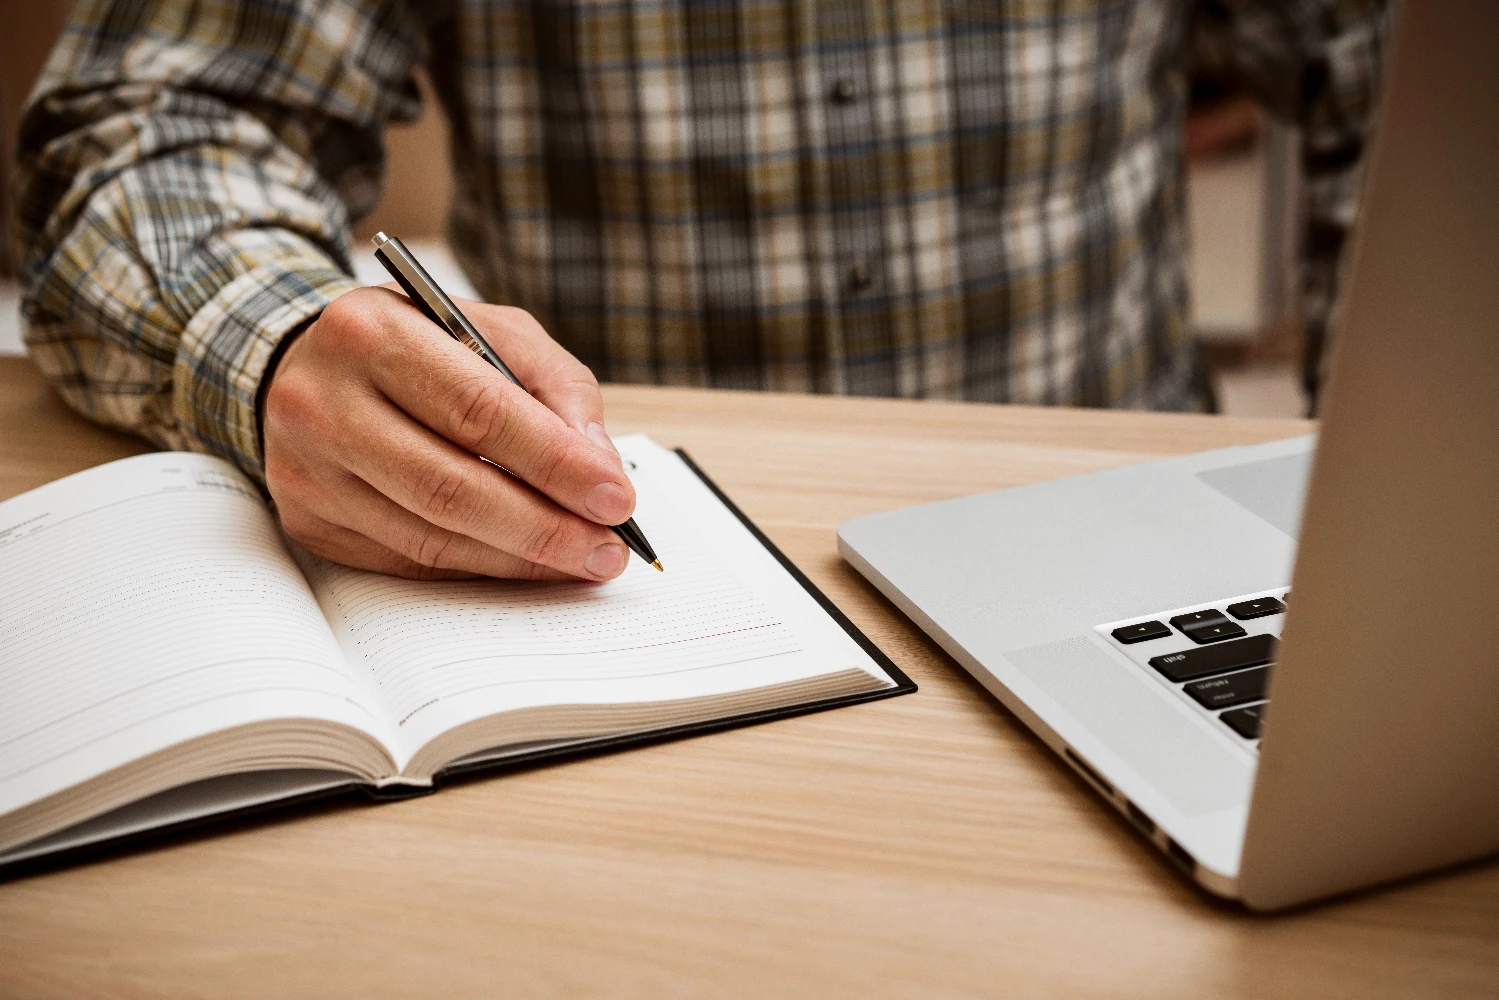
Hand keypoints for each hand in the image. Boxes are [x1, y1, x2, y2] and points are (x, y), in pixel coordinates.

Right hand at [262, 286, 634, 580]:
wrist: (304, 367)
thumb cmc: (416, 346)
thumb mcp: (489, 330)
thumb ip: (554, 385)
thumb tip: (598, 465)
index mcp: (371, 333)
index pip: (479, 411)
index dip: (555, 462)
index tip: (616, 498)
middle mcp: (324, 402)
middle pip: (451, 487)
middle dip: (545, 527)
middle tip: (608, 547)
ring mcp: (307, 470)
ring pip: (431, 537)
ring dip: (520, 559)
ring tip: (581, 560)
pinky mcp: (309, 522)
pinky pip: (409, 561)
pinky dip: (479, 567)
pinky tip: (524, 562)